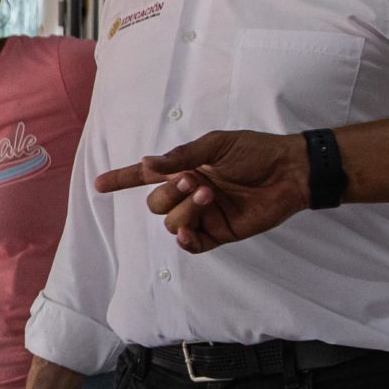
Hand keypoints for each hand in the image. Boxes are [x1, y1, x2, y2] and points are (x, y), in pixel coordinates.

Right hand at [92, 130, 310, 252]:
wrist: (289, 171)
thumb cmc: (256, 151)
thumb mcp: (216, 144)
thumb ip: (181, 156)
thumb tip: (147, 164)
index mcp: (185, 168)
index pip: (146, 177)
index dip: (122, 180)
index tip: (99, 184)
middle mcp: (189, 193)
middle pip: (156, 204)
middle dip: (168, 193)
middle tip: (193, 180)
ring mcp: (204, 215)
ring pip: (172, 223)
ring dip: (185, 210)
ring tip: (209, 195)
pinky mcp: (220, 233)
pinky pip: (192, 244)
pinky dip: (187, 240)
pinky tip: (190, 231)